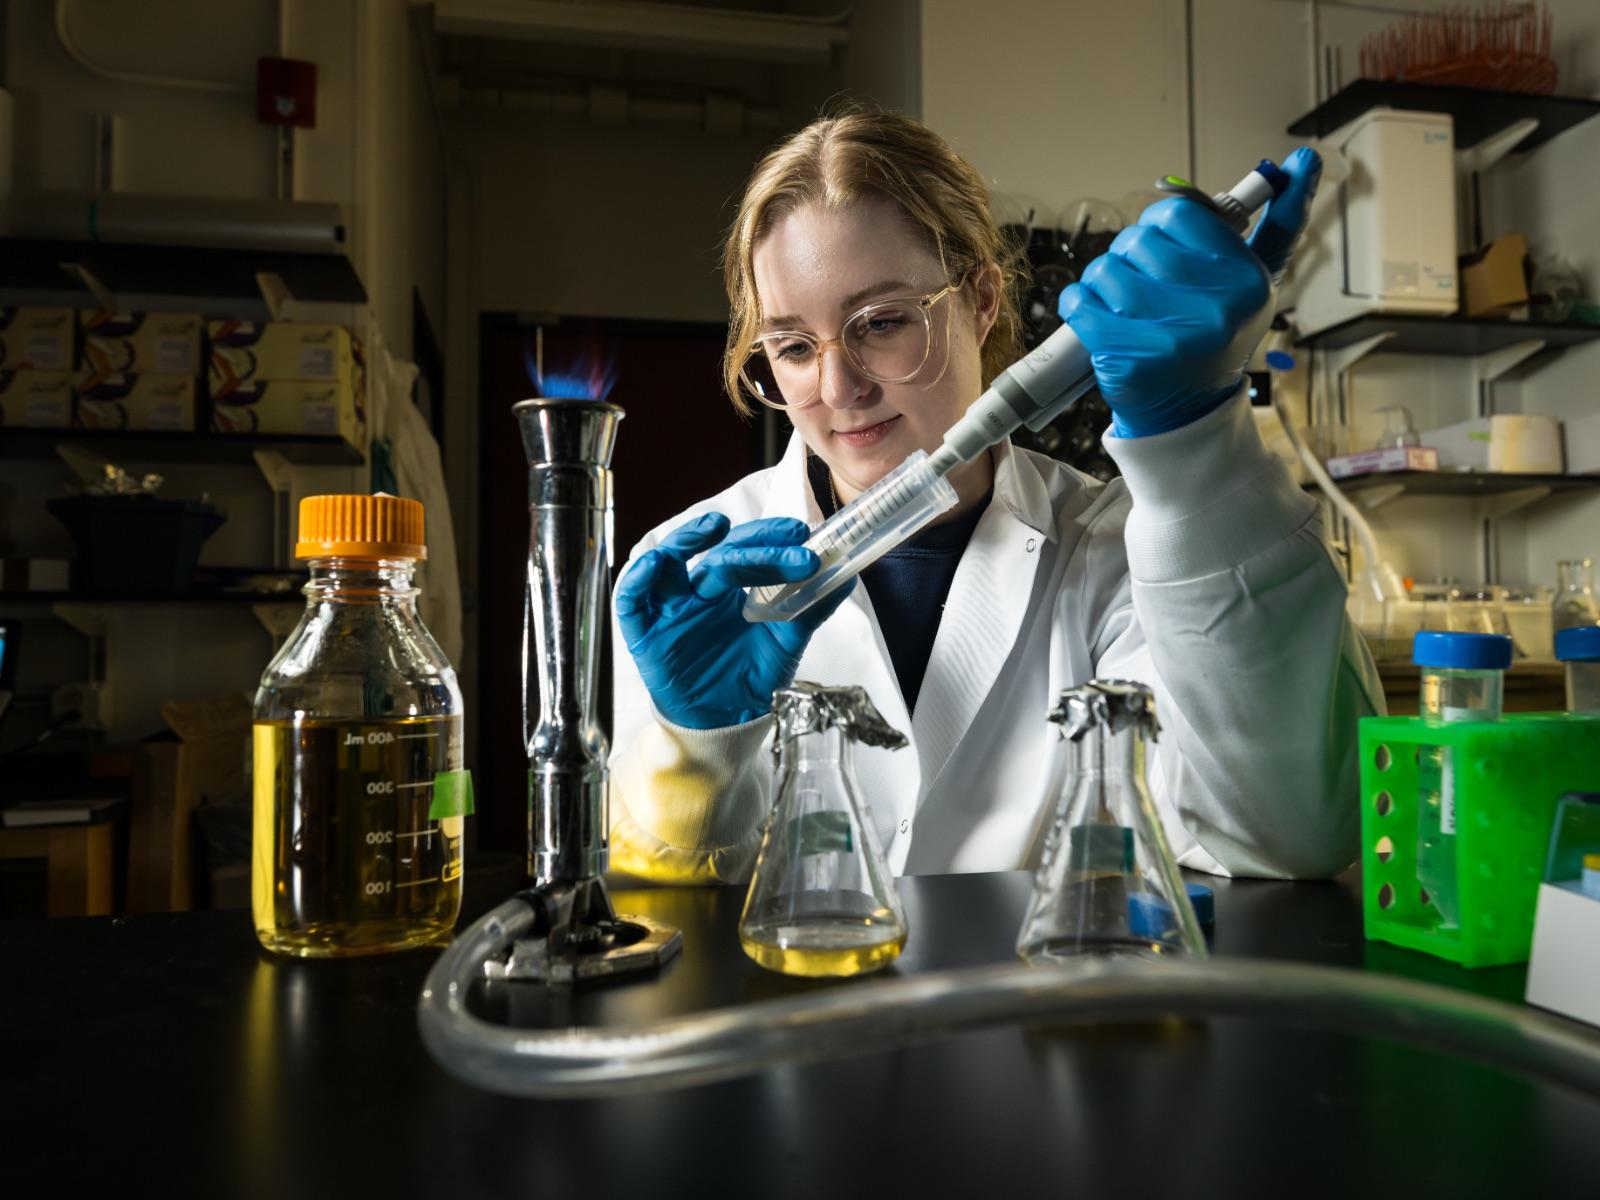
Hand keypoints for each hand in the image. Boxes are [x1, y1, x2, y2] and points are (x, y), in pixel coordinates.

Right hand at [615, 513, 854, 728]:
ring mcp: (670, 609)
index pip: (748, 551)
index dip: (770, 538)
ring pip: (667, 562)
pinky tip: (657, 564)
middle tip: (786, 537)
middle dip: (751, 544)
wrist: (725, 725)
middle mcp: (699, 591)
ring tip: (713, 528)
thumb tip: (847, 577)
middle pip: (718, 555)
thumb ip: (810, 610)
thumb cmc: (750, 679)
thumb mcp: (785, 643)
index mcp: (732, 589)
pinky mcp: (644, 633)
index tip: (800, 532)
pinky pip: (631, 600)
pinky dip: (638, 579)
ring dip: (685, 540)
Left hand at [1058, 147, 1321, 436]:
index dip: (1157, 223)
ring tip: (1119, 304)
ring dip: (1100, 281)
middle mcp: (1215, 309)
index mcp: (1246, 281)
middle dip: (1128, 256)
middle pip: (1137, 240)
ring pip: (1105, 269)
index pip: (1179, 213)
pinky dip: (1077, 303)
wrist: (1188, 412)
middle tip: (1139, 285)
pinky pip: (1079, 303)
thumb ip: (1279, 222)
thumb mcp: (1252, 281)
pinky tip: (1094, 316)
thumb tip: (1303, 159)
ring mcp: (1171, 338)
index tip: (1158, 243)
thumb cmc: (1214, 336)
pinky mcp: (1128, 360)